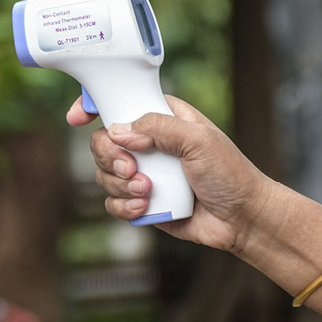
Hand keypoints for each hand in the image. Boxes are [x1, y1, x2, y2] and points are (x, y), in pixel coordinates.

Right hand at [67, 95, 275, 253]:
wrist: (243, 219)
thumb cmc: (230, 173)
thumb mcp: (198, 139)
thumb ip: (157, 128)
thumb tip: (118, 132)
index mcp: (160, 118)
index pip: (118, 102)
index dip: (92, 106)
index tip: (77, 117)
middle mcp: (147, 144)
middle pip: (102, 141)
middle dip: (109, 156)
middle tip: (131, 167)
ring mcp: (143, 172)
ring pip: (103, 173)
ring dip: (120, 184)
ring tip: (148, 192)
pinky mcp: (141, 201)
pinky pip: (113, 202)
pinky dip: (123, 205)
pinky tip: (145, 207)